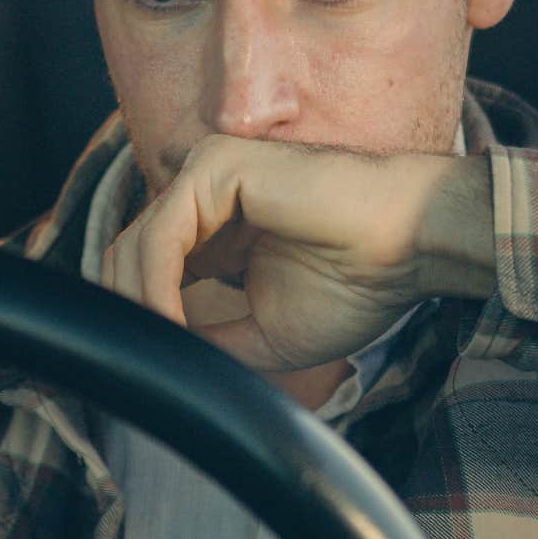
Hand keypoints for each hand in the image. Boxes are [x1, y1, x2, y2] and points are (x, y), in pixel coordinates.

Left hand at [98, 135, 494, 371]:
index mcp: (215, 230)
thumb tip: (153, 351)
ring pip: (135, 246)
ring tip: (163, 352)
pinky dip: (154, 287)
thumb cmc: (356, 286)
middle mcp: (204, 196)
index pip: (146, 270)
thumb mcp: (263, 332)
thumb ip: (207, 335)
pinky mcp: (214, 168)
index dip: (141, 321)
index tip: (151, 371)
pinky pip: (160, 235)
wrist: (409, 250)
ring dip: (138, 308)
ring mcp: (206, 175)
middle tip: (144, 367)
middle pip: (128, 256)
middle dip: (128, 315)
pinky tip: (170, 324)